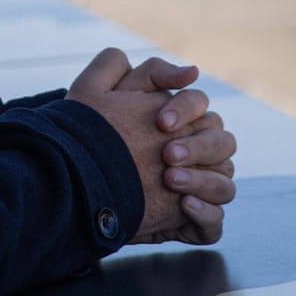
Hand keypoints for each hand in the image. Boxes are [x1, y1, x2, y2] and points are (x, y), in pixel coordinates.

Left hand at [68, 50, 235, 246]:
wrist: (71, 184)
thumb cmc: (92, 136)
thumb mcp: (106, 93)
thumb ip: (148, 73)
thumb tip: (194, 72)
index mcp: (184, 121)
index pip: (202, 107)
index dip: (187, 110)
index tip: (160, 121)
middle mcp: (199, 155)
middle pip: (222, 144)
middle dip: (198, 148)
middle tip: (167, 155)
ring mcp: (199, 190)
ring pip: (224, 184)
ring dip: (203, 181)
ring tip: (170, 180)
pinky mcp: (193, 224)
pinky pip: (216, 223)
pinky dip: (206, 214)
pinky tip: (184, 205)